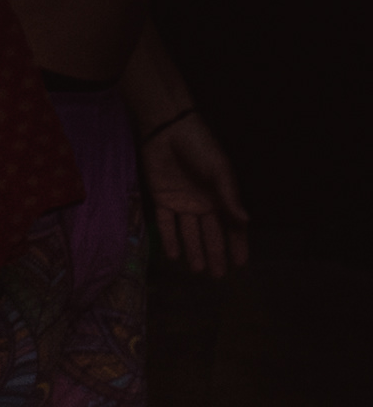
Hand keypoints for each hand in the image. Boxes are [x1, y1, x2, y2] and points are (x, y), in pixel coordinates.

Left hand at [140, 112, 247, 274]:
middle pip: (211, 234)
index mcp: (222, 195)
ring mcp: (182, 202)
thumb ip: (230, 196)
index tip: (241, 264)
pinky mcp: (161, 199)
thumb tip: (246, 221)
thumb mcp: (220, 171)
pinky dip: (170, 239)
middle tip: (218, 276)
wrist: (168, 130)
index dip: (237, 244)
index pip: (232, 225)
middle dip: (215, 254)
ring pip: (190, 233)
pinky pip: (166, 223)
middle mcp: (203, 202)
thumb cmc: (201, 147)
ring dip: (194, 251)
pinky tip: (174, 255)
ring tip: (197, 271)